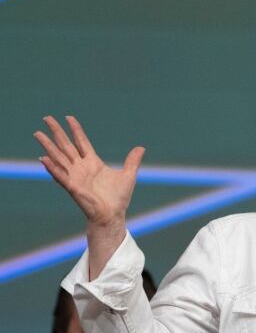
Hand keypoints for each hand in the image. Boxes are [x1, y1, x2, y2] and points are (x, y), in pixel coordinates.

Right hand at [34, 116, 143, 277]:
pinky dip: (52, 168)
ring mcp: (75, 176)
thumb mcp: (129, 175)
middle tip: (46, 118)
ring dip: (48, 146)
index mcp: (93, 162)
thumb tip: (141, 148)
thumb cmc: (119, 197)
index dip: (75, 130)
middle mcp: (81, 167)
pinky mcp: (72, 187)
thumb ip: (132, 161)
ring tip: (38, 133)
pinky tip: (43, 159)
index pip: (82, 142)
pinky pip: (60, 175)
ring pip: (59, 157)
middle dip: (56, 132)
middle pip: (66, 145)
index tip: (69, 117)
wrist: (112, 214)